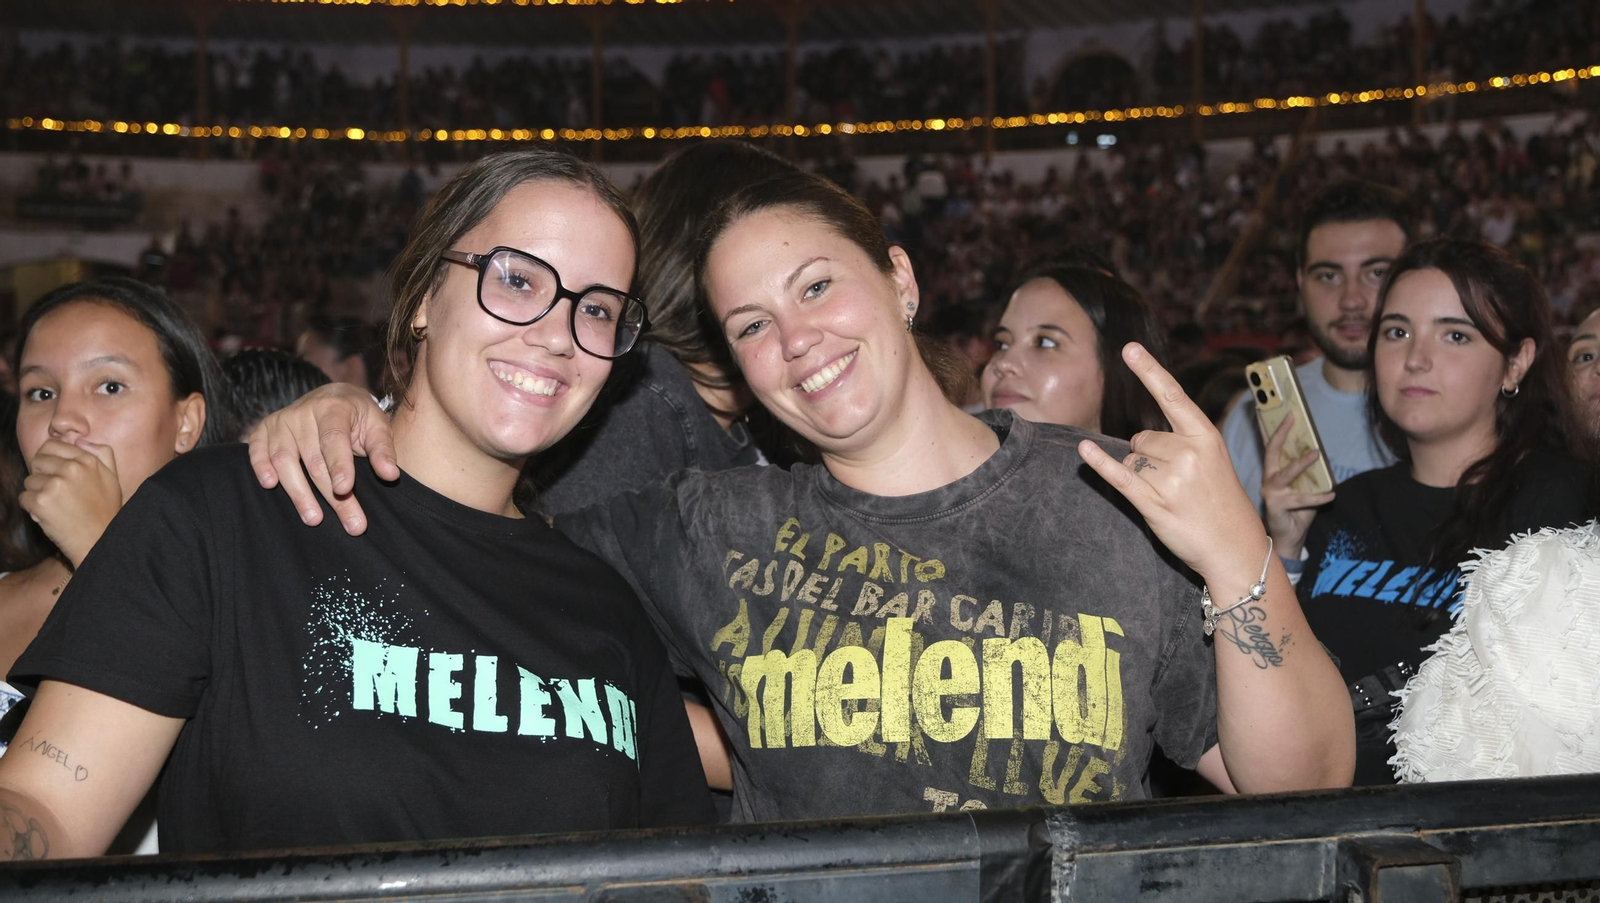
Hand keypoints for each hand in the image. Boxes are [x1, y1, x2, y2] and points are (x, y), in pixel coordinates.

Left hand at [20, 439, 122, 568]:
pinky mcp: (41, 502)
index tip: (53, 472)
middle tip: (55, 492)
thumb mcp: (113, 478)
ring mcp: (55, 485)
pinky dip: (32, 509)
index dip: (48, 459)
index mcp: (87, 461)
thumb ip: (102, 453)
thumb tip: (81, 440)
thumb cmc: (106, 511)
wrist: (99, 541)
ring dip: (37, 494)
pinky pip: (24, 498)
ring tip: (55, 506)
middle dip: (42, 476)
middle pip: (37, 461)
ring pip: (29, 481)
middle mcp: (71, 469)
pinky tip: (48, 516)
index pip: (52, 445)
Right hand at [246, 382, 395, 534]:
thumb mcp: (377, 425)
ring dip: (299, 493)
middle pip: (314, 460)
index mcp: (333, 408)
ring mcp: (281, 421)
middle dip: (333, 496)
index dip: (339, 466)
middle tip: (351, 523)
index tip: (345, 489)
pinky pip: (257, 450)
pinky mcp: (264, 430)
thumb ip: (383, 449)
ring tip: (314, 519)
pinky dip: (260, 467)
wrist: (332, 397)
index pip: (334, 440)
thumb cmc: (358, 416)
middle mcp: (303, 413)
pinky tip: (269, 484)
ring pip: (285, 460)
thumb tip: (390, 475)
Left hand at [1077, 343, 1268, 582]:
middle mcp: (1188, 452)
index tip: (1128, 348)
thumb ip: (1182, 440)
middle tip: (1177, 482)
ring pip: (1131, 459)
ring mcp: (1171, 478)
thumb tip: (1138, 437)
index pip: (1171, 396)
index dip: (1148, 370)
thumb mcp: (1213, 460)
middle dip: (1149, 456)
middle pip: (1141, 438)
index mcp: (1205, 436)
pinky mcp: (1154, 502)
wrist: (1235, 546)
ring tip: (1170, 496)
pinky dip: (1099, 464)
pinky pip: (1119, 476)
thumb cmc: (1219, 500)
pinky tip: (1084, 452)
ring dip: (1141, 475)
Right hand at [1260, 412, 1334, 559]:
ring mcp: (1272, 493)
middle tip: (1290, 417)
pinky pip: (1301, 499)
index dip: (1273, 428)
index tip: (1278, 410)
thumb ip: (1308, 474)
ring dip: (1301, 463)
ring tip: (1316, 453)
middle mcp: (1269, 480)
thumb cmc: (1297, 511)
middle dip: (1280, 433)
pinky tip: (1331, 494)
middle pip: (1272, 452)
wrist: (1289, 538)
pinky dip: (1318, 497)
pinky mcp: (1278, 506)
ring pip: (1286, 474)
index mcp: (1274, 473)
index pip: (1272, 447)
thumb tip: (1320, 453)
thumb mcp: (1303, 488)